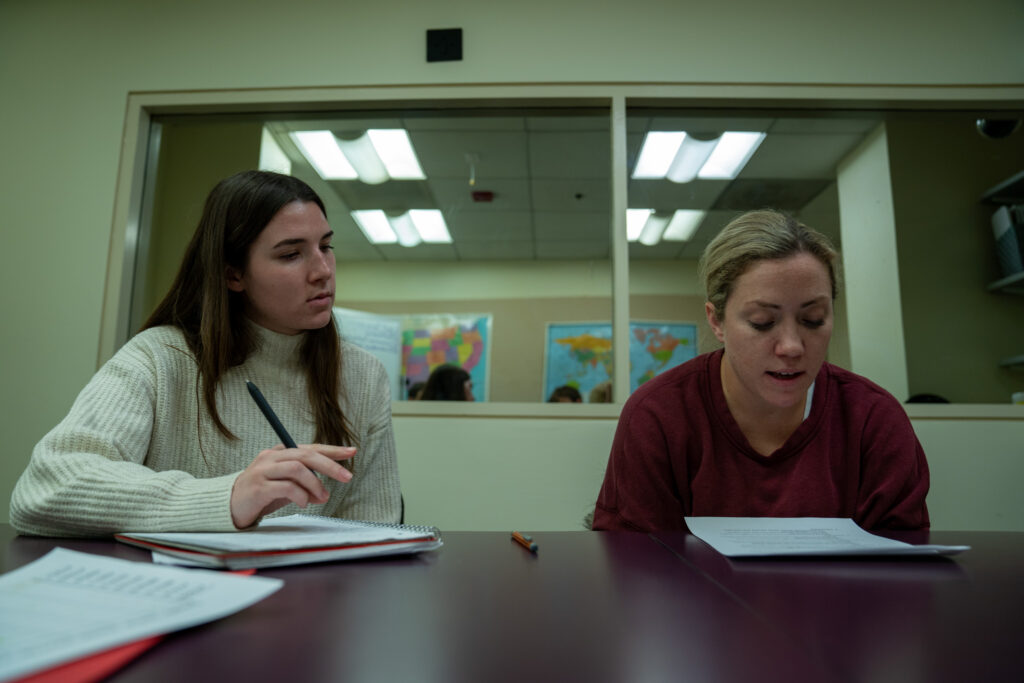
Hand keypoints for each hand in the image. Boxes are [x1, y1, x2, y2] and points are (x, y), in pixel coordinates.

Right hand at [230, 444, 355, 528]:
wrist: (229, 506)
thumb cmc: (261, 495)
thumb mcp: (286, 488)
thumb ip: (304, 486)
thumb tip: (325, 493)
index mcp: (280, 453)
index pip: (310, 447)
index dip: (332, 450)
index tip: (351, 451)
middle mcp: (271, 458)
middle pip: (306, 454)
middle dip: (330, 465)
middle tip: (347, 477)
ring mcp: (263, 471)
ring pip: (297, 468)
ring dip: (315, 483)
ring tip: (322, 497)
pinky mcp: (258, 487)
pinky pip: (285, 487)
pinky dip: (300, 495)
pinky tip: (303, 503)